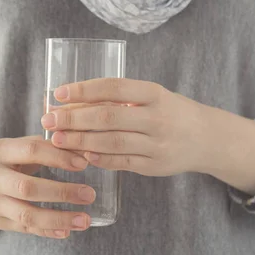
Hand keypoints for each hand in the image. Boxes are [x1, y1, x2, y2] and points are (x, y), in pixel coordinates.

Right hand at [0, 136, 95, 238]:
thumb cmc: (0, 160)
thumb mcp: (14, 146)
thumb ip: (43, 145)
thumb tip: (82, 147)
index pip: (32, 151)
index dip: (59, 156)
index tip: (84, 163)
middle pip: (29, 188)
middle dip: (62, 192)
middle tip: (89, 194)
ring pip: (27, 214)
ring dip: (59, 218)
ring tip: (85, 220)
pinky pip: (25, 228)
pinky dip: (47, 230)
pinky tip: (67, 231)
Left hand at [41, 78, 254, 193]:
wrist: (206, 138)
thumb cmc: (169, 111)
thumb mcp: (151, 97)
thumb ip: (119, 99)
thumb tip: (72, 101)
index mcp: (155, 93)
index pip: (114, 87)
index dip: (84, 89)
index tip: (59, 93)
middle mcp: (157, 118)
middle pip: (108, 117)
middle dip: (74, 118)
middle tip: (48, 119)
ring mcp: (157, 144)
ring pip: (111, 143)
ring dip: (79, 141)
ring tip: (57, 139)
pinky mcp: (154, 166)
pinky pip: (121, 162)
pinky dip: (98, 158)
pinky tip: (80, 154)